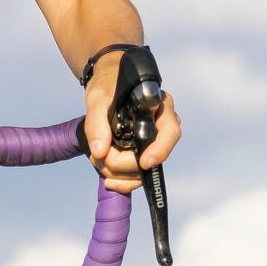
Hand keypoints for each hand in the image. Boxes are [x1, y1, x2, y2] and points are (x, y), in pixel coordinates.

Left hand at [81, 61, 179, 194]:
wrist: (107, 85)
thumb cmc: (107, 85)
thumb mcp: (97, 99)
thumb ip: (96, 124)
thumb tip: (99, 151)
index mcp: (159, 107)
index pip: (170, 132)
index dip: (159, 150)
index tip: (144, 162)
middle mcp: (162, 127)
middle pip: (153, 156)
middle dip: (123, 164)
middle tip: (97, 157)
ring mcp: (155, 142)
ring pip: (145, 171)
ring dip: (119, 173)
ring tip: (96, 160)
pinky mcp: (144, 154)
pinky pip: (139, 175)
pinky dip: (123, 180)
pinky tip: (108, 180)